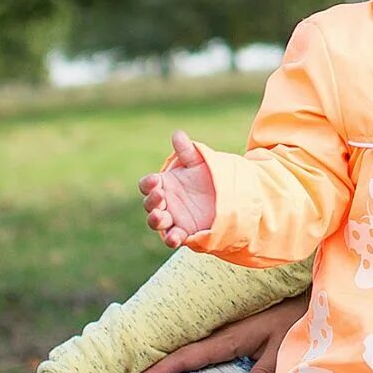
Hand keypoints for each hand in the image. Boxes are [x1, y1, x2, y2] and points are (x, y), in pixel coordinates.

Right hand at [130, 294, 307, 372]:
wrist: (311, 293)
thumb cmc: (298, 320)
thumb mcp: (283, 349)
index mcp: (229, 338)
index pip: (187, 357)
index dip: (160, 370)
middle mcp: (222, 334)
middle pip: (180, 353)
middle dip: (153, 368)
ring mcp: (227, 331)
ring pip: (190, 350)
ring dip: (168, 364)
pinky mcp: (236, 332)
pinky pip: (205, 350)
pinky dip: (187, 359)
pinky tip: (181, 372)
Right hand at [140, 130, 216, 247]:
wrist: (225, 197)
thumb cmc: (206, 177)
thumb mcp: (199, 162)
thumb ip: (187, 151)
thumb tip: (178, 134)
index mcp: (163, 184)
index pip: (148, 184)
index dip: (148, 183)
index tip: (155, 180)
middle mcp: (164, 202)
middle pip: (149, 204)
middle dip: (152, 201)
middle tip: (160, 196)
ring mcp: (172, 218)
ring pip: (157, 222)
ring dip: (156, 220)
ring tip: (161, 216)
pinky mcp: (183, 232)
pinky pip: (173, 237)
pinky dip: (172, 238)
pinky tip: (175, 237)